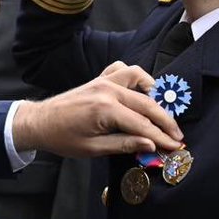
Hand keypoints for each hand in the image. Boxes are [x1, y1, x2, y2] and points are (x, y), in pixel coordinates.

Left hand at [12, 61, 181, 156]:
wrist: (40, 122)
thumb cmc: (63, 138)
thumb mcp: (94, 149)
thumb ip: (125, 145)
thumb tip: (151, 146)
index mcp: (105, 110)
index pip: (142, 125)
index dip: (162, 137)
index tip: (175, 146)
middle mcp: (107, 91)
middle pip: (147, 104)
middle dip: (165, 121)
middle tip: (178, 135)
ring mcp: (104, 81)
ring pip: (139, 78)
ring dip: (154, 93)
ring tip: (162, 111)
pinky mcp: (100, 78)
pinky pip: (123, 70)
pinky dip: (135, 77)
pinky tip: (140, 91)